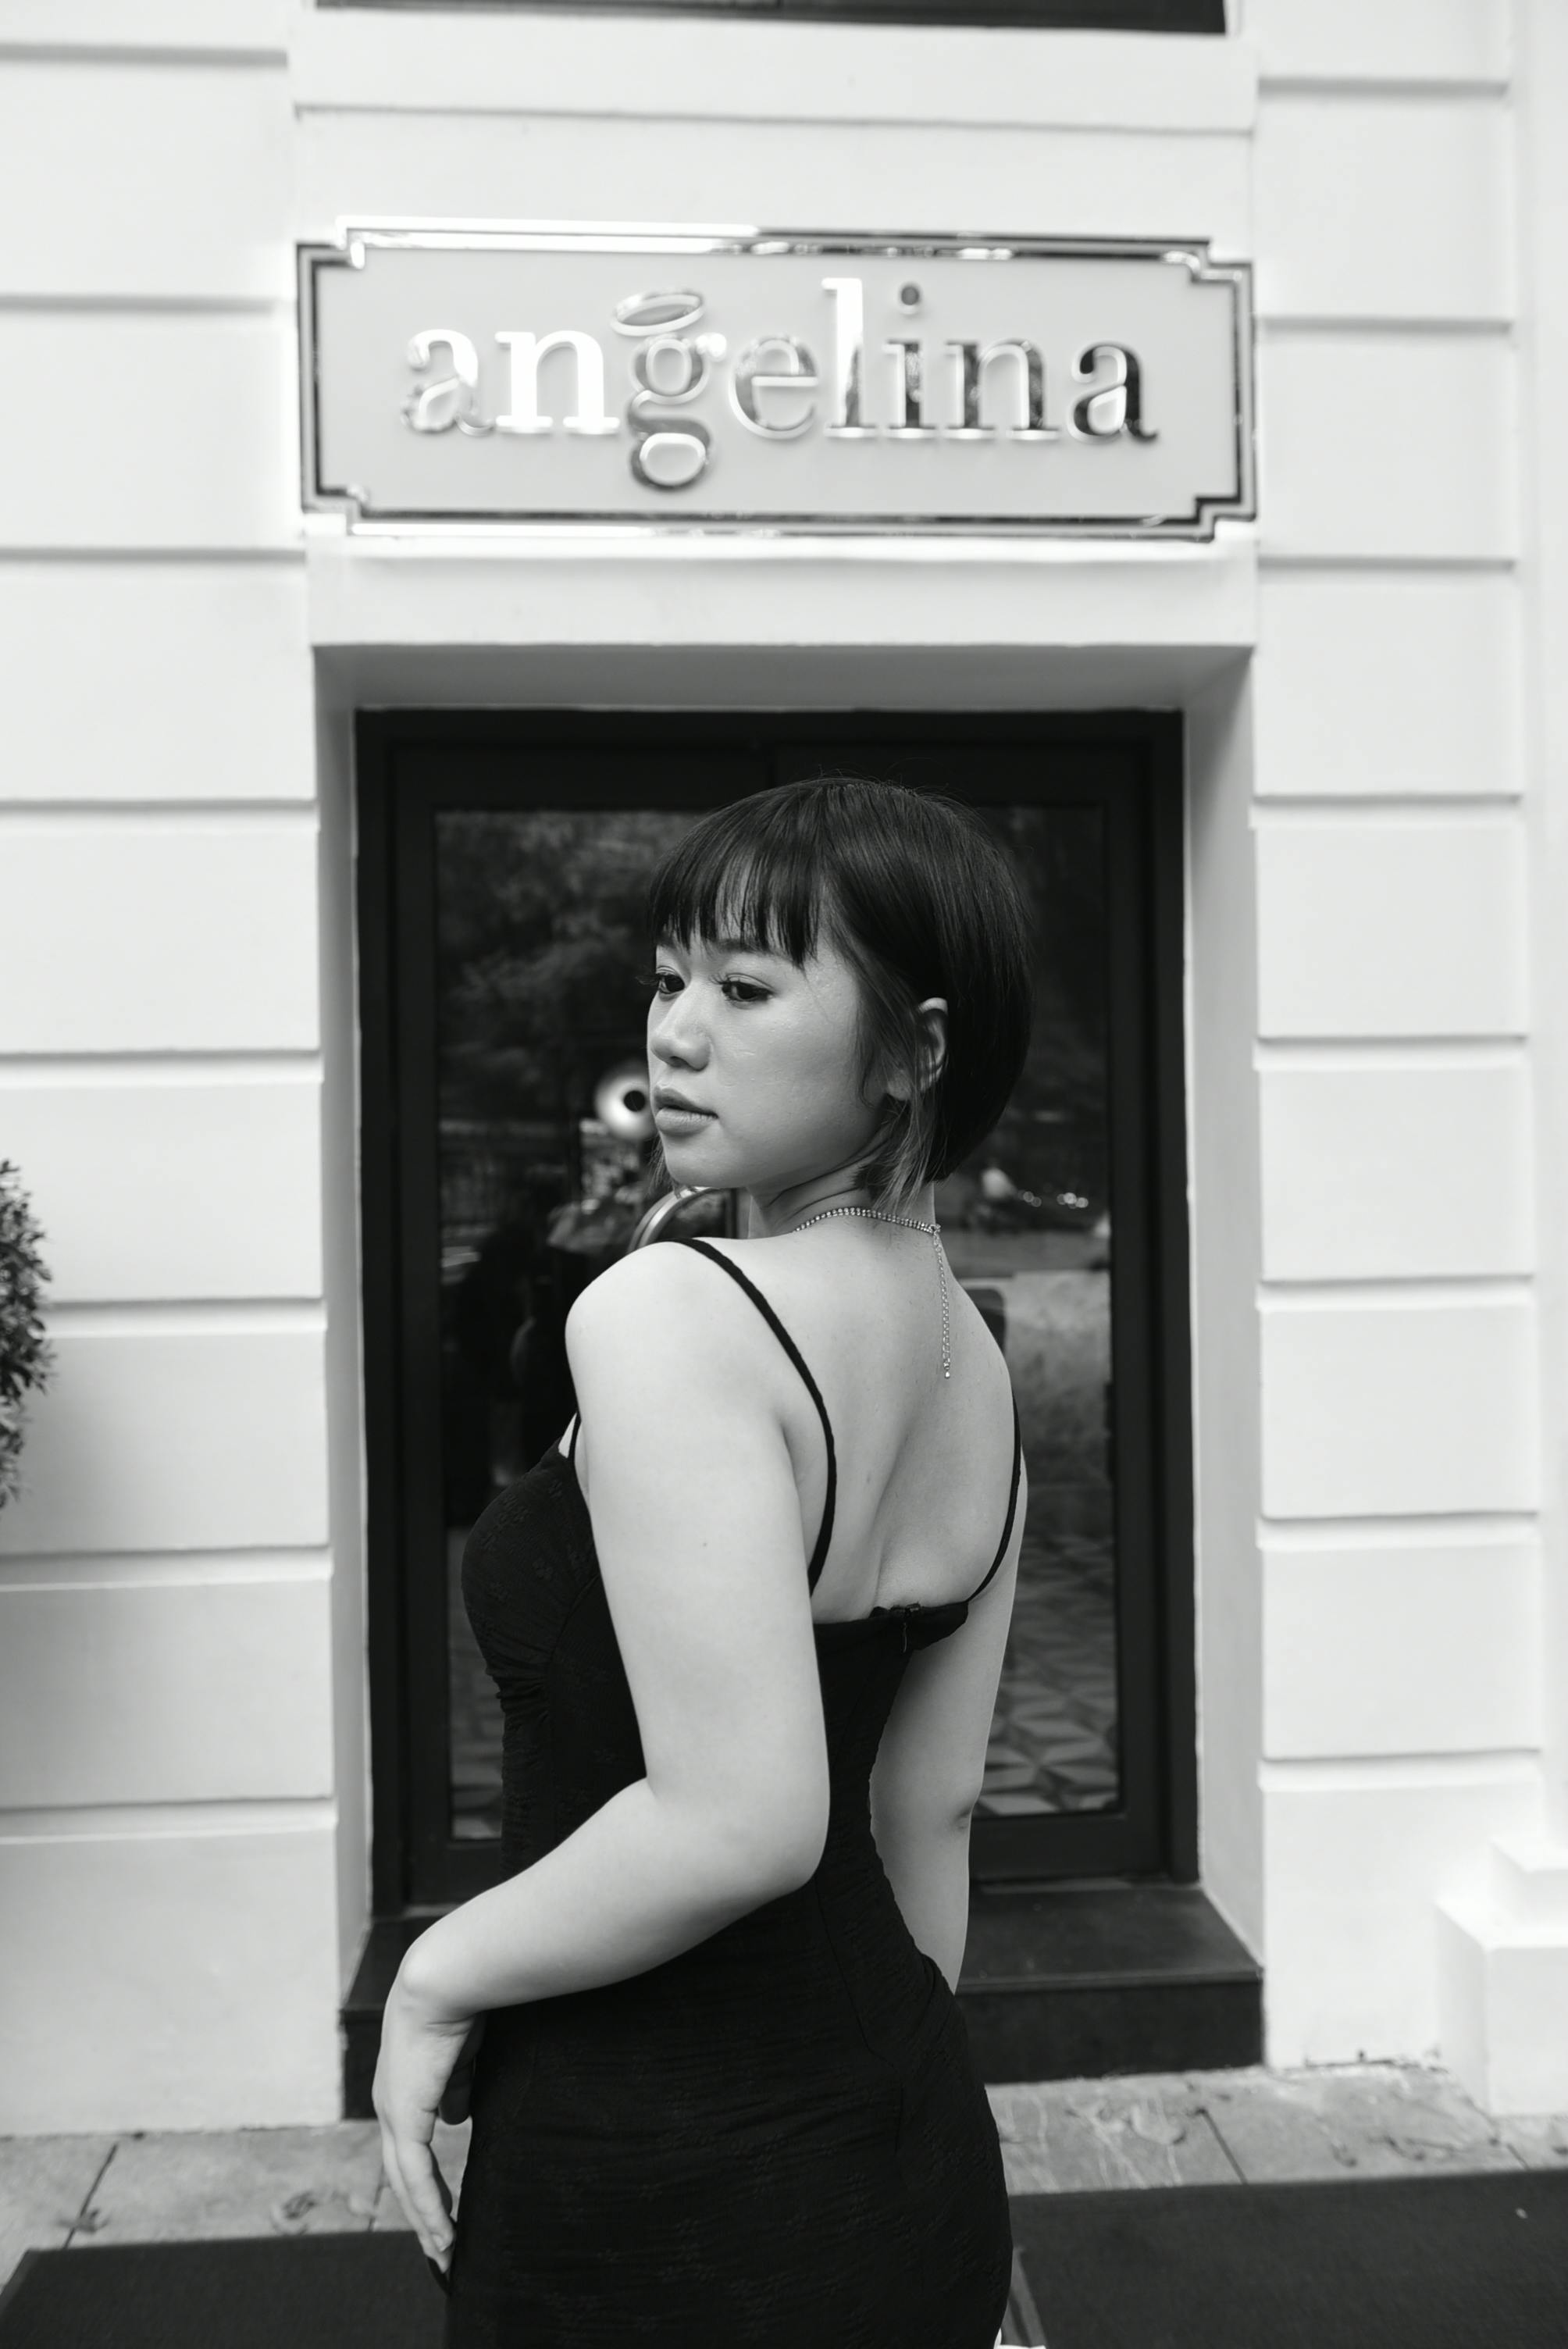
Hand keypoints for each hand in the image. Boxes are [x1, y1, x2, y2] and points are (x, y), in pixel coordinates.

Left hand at [372, 1961, 481, 2274]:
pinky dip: (430, 2209)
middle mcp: (390, 2103)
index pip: (410, 2145)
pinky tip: (445, 2235)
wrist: (447, 1977)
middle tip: (441, 2247)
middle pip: (403, 2173)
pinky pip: (418, 2177)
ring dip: (426, 2220)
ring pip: (406, 2183)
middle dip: (423, 2212)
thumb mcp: (463, 2050)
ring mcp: (394, 2112)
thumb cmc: (464, 1997)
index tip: (445, 2207)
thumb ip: (458, 2083)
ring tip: (445, 2252)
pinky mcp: (406, 2119)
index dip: (426, 2180)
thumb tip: (457, 2115)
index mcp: (404, 2084)